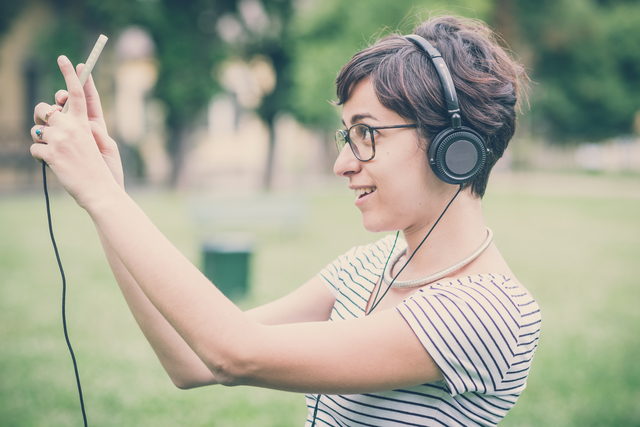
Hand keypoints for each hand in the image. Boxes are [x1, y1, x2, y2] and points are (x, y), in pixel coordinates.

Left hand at [30, 55, 121, 208]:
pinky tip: (54, 165)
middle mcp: (73, 127)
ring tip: (55, 153)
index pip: (78, 93)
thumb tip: (57, 119)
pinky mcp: (51, 154)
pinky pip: (34, 148)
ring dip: (42, 141)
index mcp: (86, 123)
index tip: (64, 59)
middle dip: (42, 117)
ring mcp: (61, 140)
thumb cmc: (101, 170)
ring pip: (37, 130)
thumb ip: (80, 128)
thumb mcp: (98, 144)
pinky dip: (40, 157)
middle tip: (47, 128)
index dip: (71, 75)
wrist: (100, 192)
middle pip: (46, 110)